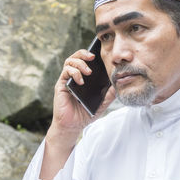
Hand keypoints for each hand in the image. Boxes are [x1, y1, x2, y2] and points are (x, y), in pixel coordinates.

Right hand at [40, 49, 114, 179]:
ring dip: (79, 63)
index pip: (86, 61)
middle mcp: (74, 76)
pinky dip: (74, 73)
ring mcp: (67, 80)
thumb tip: (119, 84)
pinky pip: (65, 72)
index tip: (99, 54)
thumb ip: (110, 94)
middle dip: (83, 53)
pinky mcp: (61, 85)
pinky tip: (81, 81)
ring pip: (69, 61)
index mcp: (84, 78)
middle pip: (76, 57)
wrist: (73, 126)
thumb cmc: (86, 113)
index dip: (90, 54)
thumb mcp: (102, 103)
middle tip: (92, 57)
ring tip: (88, 71)